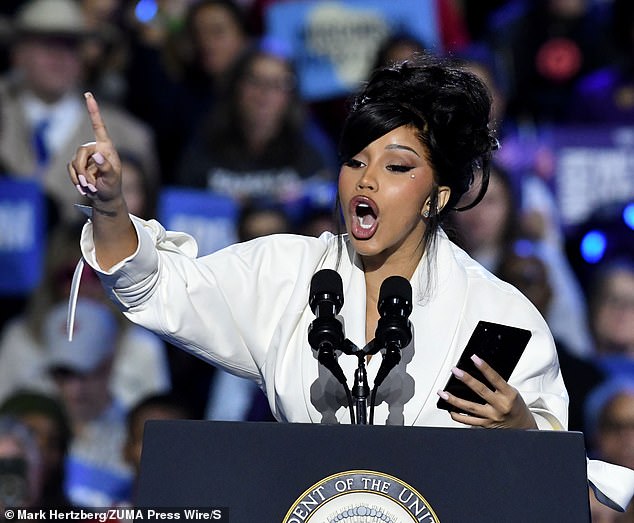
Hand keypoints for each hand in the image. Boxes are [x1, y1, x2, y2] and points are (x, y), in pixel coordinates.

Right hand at [68, 92, 121, 206]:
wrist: (106, 198)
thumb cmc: (112, 188)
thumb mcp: (112, 180)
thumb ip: (106, 168)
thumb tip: (97, 156)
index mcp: (107, 148)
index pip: (98, 126)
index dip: (93, 110)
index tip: (88, 94)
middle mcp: (95, 148)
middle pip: (81, 152)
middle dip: (83, 170)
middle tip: (91, 185)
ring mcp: (85, 156)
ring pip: (73, 162)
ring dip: (81, 178)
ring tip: (92, 188)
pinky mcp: (77, 164)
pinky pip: (70, 169)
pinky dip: (76, 180)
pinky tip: (85, 187)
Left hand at [437, 354, 537, 429]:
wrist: (523, 428)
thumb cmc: (516, 407)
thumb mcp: (511, 392)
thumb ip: (496, 385)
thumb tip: (478, 372)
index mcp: (508, 395)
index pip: (495, 379)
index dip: (484, 368)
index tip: (474, 358)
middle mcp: (499, 406)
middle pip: (480, 391)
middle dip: (466, 379)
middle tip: (455, 371)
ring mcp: (491, 417)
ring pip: (470, 408)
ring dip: (454, 400)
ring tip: (443, 393)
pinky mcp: (486, 425)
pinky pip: (469, 421)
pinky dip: (458, 416)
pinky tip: (450, 409)